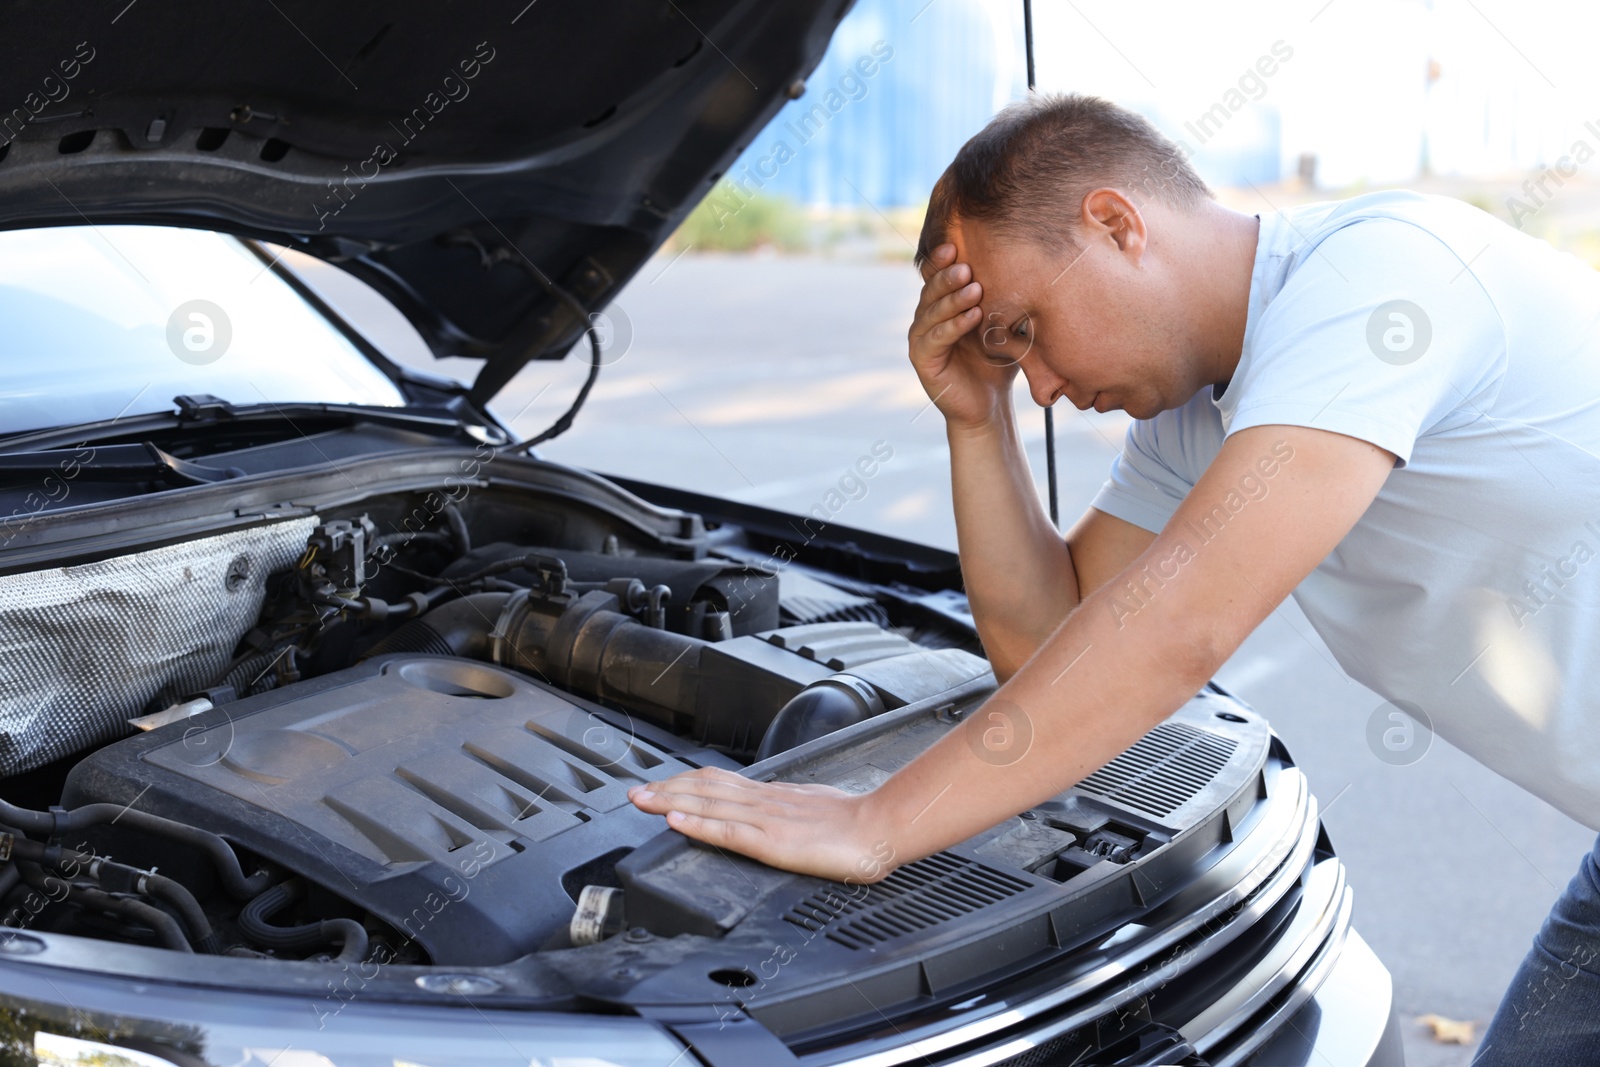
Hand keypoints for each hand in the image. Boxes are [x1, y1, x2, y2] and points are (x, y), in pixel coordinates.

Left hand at [627, 767, 898, 883]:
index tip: (661, 785)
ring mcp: (766, 820)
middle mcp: (763, 802)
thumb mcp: (814, 809)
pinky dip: (697, 825)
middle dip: (666, 790)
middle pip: (705, 789)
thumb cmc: (856, 823)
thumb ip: (789, 810)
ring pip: (707, 804)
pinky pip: (727, 831)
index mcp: (773, 796)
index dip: (686, 783)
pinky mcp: (772, 842)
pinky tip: (676, 823)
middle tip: (635, 793)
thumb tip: (775, 815)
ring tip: (642, 802)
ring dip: (669, 802)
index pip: (719, 783)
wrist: (881, 827)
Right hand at [908, 243, 1018, 431]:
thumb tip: (1027, 263)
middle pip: (931, 288)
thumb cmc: (997, 360)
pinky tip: (973, 316)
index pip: (937, 274)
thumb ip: (1003, 299)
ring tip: (974, 288)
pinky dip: (953, 325)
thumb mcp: (1003, 324)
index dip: (943, 258)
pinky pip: (935, 338)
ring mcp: (921, 337)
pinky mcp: (922, 359)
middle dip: (948, 275)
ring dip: (952, 298)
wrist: (988, 404)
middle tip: (967, 265)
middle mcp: (927, 316)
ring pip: (931, 311)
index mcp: (943, 303)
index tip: (957, 242)